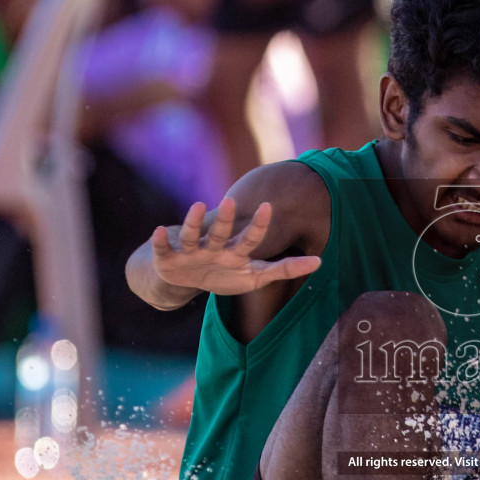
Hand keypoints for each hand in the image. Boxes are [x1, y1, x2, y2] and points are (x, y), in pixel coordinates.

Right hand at [151, 198, 320, 295]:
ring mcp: (190, 253)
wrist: (184, 279)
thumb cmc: (223, 274)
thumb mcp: (255, 276)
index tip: (269, 206)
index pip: (250, 238)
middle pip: (221, 233)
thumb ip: (285, 269)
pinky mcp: (168, 260)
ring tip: (197, 205)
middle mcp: (213, 248)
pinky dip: (159, 241)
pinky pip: (162, 249)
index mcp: (234, 253)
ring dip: (194, 222)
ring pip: (192, 236)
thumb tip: (320, 262)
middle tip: (233, 200)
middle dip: (226, 219)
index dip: (259, 226)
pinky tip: (158, 231)